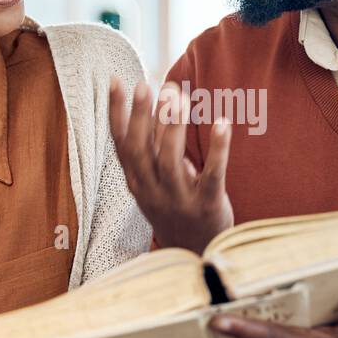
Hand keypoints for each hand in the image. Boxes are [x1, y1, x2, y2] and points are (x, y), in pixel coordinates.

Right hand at [108, 77, 233, 251]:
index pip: (121, 145)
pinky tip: (222, 122)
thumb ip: (157, 151)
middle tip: (147, 85)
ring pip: (170, 160)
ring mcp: (179, 200)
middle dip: (142, 116)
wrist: (196, 256)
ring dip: (173, 126)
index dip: (116, 113)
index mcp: (137, 184)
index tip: (115, 81)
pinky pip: (211, 174)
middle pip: (142, 151)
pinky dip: (217, 148)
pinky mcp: (207, 205)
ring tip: (178, 97)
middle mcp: (152, 192)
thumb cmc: (176, 212)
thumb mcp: (157, 185)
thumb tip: (161, 107)